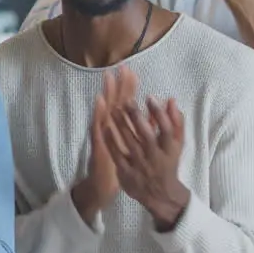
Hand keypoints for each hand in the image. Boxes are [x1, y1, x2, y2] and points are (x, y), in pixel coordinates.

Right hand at [73, 68, 135, 217]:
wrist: (104, 185)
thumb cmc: (120, 163)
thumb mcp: (134, 144)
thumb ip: (144, 127)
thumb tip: (156, 112)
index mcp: (120, 126)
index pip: (125, 103)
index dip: (128, 88)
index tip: (131, 71)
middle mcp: (109, 127)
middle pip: (114, 102)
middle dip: (118, 85)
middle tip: (120, 68)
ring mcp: (102, 134)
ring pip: (104, 111)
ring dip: (106, 94)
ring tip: (108, 78)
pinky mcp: (97, 144)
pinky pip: (98, 127)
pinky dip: (98, 113)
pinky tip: (100, 102)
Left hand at [104, 93, 189, 229]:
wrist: (161, 195)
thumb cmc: (168, 163)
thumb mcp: (177, 144)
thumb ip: (176, 122)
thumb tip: (170, 99)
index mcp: (170, 150)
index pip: (167, 129)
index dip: (159, 113)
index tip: (149, 97)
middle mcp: (155, 158)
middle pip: (147, 135)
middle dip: (137, 117)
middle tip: (127, 100)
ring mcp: (140, 166)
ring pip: (130, 143)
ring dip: (121, 125)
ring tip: (113, 108)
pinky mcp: (127, 173)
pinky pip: (117, 155)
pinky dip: (111, 141)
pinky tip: (105, 127)